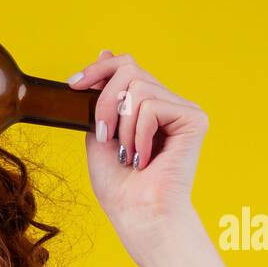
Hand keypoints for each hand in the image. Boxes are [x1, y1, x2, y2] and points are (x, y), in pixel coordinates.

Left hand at [66, 51, 208, 250]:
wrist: (138, 215)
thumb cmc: (119, 185)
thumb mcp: (98, 135)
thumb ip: (100, 99)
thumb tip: (105, 52)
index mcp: (145, 105)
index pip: (125, 66)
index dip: (97, 70)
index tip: (72, 85)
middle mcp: (167, 102)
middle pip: (129, 70)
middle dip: (105, 101)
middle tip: (104, 136)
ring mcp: (183, 109)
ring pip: (138, 89)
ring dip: (122, 126)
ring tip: (129, 155)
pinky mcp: (195, 119)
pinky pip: (152, 106)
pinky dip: (138, 134)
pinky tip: (144, 157)